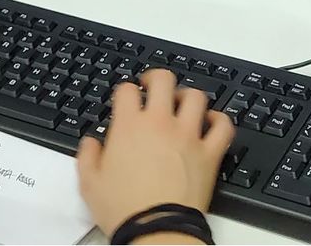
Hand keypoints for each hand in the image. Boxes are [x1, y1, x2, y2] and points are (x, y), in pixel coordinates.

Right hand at [76, 69, 234, 237]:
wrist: (156, 231)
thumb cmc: (124, 209)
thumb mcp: (89, 182)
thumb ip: (88, 155)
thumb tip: (92, 142)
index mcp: (129, 126)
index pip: (127, 89)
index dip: (125, 91)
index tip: (125, 100)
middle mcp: (160, 123)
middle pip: (163, 80)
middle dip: (156, 78)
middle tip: (152, 87)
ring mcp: (188, 136)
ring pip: (196, 97)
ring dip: (188, 96)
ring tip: (181, 104)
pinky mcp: (209, 154)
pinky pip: (223, 126)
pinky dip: (219, 120)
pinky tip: (211, 122)